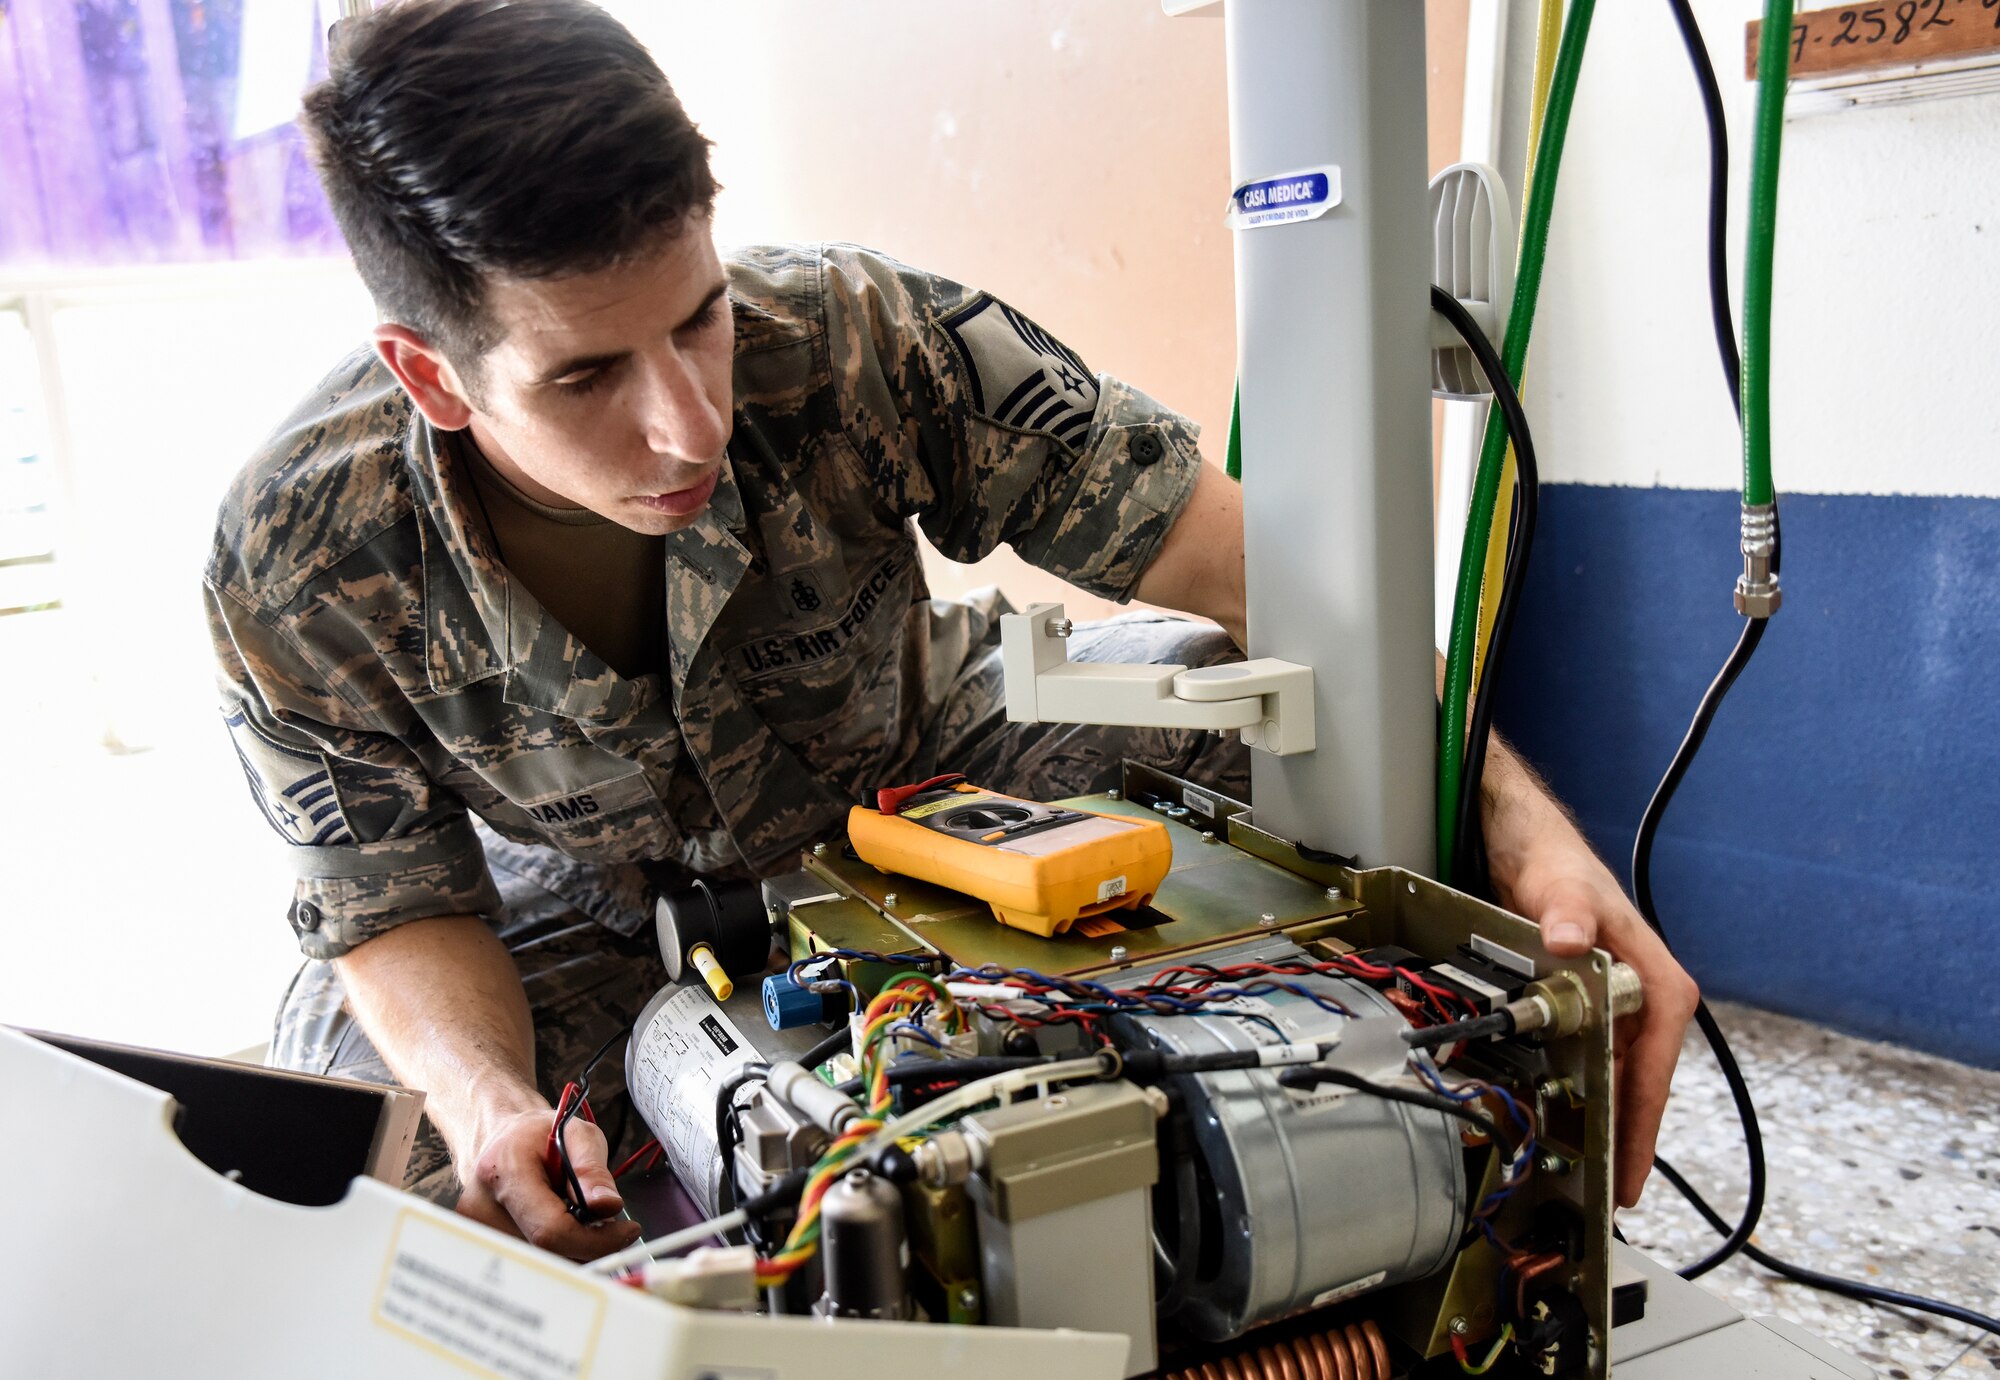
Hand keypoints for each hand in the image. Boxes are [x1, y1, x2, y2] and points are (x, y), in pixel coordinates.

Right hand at [455, 1101, 644, 1260]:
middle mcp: (482, 1211)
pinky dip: (559, 1252)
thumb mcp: (575, 1134)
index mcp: (502, 1174)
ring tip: (576, 1215)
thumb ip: (592, 1169)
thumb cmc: (538, 1136)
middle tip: (607, 1222)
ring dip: (575, 1249)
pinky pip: (535, 1265)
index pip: (550, 1230)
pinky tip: (561, 1228)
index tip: (626, 1231)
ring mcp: (479, 1236)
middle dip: (590, 1244)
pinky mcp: (484, 1252)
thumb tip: (608, 1206)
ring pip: (545, 1265)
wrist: (501, 1142)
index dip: (595, 1240)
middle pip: (549, 1254)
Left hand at [1499, 845, 1700, 1208]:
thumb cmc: (1559, 864)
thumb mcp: (1562, 885)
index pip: (1655, 1066)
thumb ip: (1568, 911)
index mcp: (1657, 982)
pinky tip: (1564, 1124)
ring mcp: (1617, 1010)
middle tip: (1610, 1193)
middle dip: (1625, 1139)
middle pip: (1637, 1085)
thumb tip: (1567, 939)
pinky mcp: (1589, 1011)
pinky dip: (1580, 1094)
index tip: (1632, 1168)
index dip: (1642, 1121)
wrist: (1528, 848)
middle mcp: (1645, 1002)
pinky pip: (1589, 1063)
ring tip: (1588, 1174)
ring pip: (1614, 1080)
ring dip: (1603, 1124)